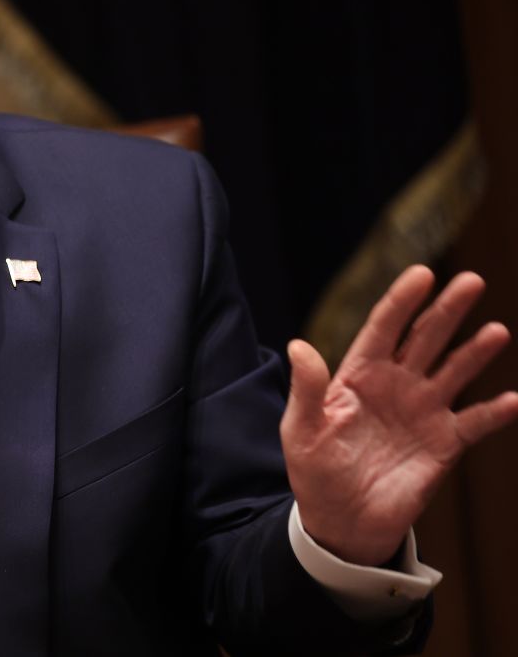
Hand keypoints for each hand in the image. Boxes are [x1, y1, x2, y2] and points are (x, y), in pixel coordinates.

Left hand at [281, 265, 517, 566]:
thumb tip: (298, 345)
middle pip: (425, 339)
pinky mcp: (445, 443)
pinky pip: (475, 422)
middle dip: (446, 310)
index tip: (422, 273)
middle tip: (471, 280)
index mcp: (359, 376)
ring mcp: (424, 412)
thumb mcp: (302, 430)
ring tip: (497, 332)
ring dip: (475, 352)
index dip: (401, 301)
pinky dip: (495, 412)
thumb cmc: (315, 471)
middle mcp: (396, 385)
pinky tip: (514, 399)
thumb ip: (307, 389)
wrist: (342, 521)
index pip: (383, 329)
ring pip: (455, 372)